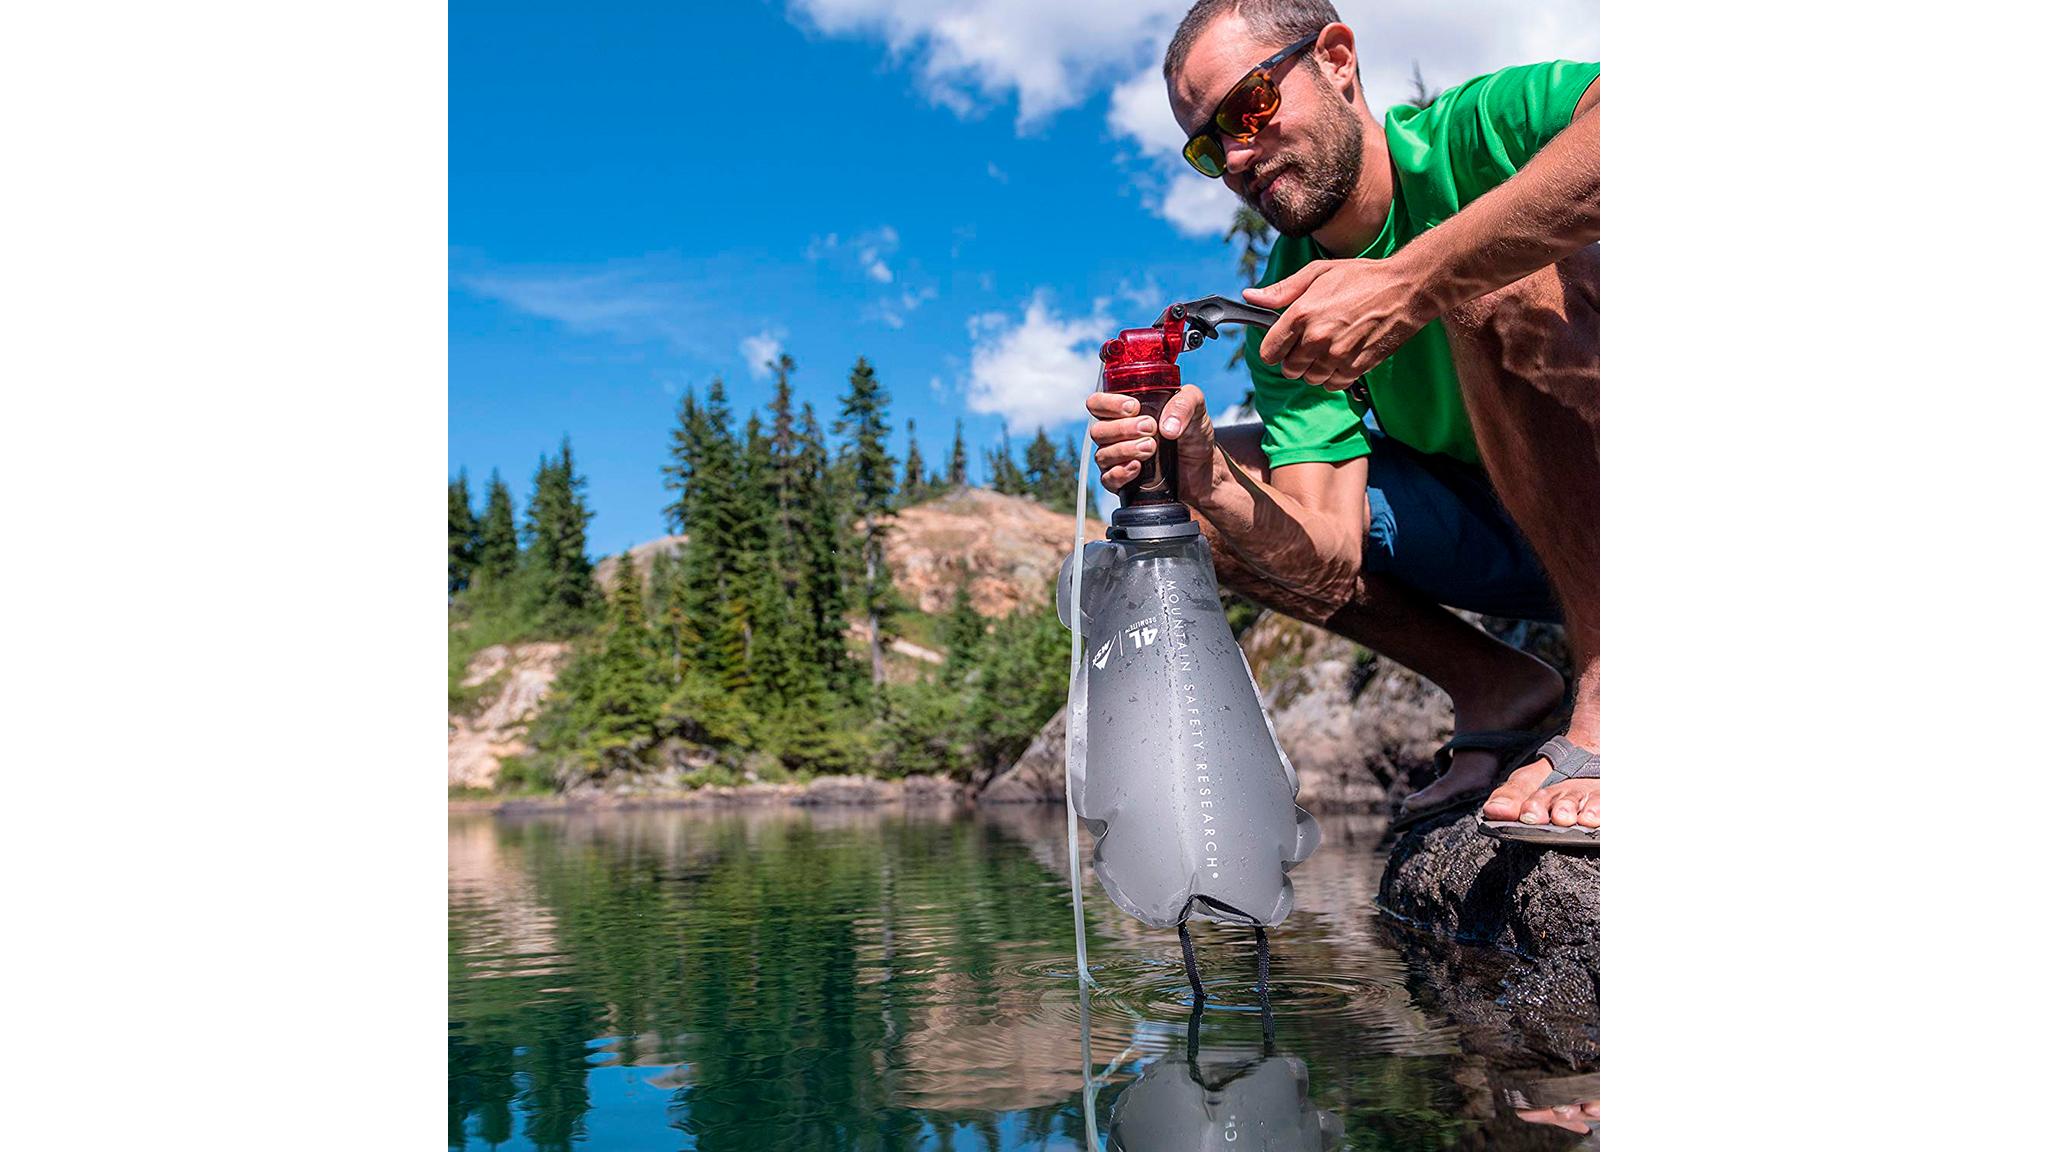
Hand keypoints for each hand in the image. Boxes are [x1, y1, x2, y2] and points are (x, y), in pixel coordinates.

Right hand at [1084, 384, 1221, 503]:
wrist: (1205, 471)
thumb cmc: (1194, 436)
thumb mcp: (1196, 409)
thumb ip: (1184, 404)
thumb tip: (1167, 427)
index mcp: (1125, 412)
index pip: (1097, 403)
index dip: (1108, 404)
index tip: (1133, 407)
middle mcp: (1117, 435)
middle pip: (1097, 430)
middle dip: (1123, 429)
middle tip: (1151, 428)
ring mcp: (1118, 460)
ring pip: (1102, 454)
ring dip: (1125, 450)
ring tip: (1151, 447)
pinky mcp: (1123, 483)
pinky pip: (1108, 479)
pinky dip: (1121, 473)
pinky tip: (1138, 468)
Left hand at [1242, 256, 1439, 388]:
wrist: (1406, 289)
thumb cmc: (1361, 277)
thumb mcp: (1318, 272)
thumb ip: (1282, 290)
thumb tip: (1250, 296)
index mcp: (1301, 313)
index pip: (1269, 352)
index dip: (1274, 349)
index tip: (1284, 343)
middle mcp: (1316, 337)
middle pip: (1289, 370)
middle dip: (1295, 359)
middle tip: (1310, 343)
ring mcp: (1337, 355)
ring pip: (1311, 379)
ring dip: (1315, 369)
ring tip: (1330, 347)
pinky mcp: (1357, 366)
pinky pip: (1333, 384)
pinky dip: (1335, 376)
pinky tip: (1344, 356)